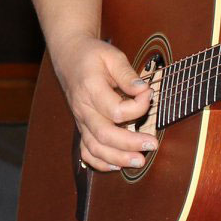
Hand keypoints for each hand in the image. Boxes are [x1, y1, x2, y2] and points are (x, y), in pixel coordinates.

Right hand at [49, 33, 154, 171]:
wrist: (68, 56)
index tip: (149, 94)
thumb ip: (127, 74)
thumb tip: (143, 90)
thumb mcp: (112, 55)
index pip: (116, 110)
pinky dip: (100, 163)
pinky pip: (86, 151)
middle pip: (105, 135)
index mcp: (90, 89)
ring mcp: (81, 120)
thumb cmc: (92, 55)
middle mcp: (83, 109)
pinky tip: (117, 165)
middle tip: (152, 144)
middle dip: (130, 144)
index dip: (138, 106)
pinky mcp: (82, 127)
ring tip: (139, 161)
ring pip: (95, 148)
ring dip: (118, 158)